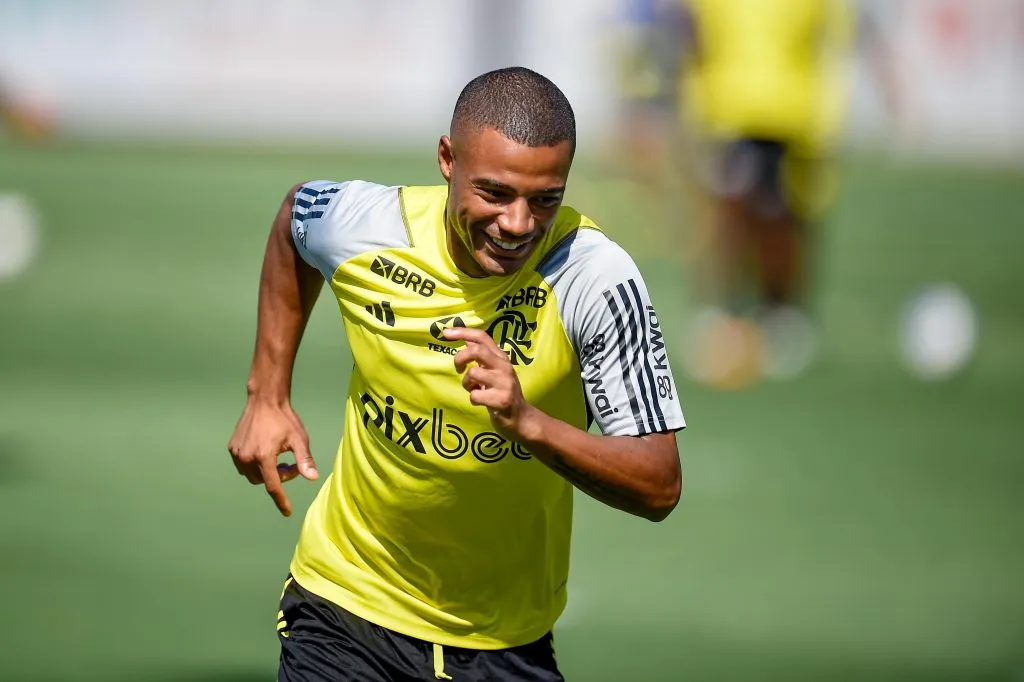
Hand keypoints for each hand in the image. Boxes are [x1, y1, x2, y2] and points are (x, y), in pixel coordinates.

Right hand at [227, 399, 317, 516]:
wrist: (264, 400)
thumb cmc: (284, 419)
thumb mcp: (299, 439)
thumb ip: (305, 460)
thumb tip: (313, 478)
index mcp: (264, 456)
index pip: (273, 486)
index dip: (281, 500)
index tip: (287, 512)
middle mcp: (247, 457)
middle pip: (263, 481)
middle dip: (278, 478)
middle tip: (290, 465)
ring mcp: (237, 453)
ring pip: (252, 475)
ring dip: (266, 472)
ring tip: (278, 458)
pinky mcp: (232, 448)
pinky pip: (243, 465)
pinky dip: (255, 465)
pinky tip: (266, 452)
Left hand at [443, 326, 538, 440]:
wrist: (520, 417)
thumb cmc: (502, 392)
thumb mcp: (494, 370)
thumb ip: (482, 356)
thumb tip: (465, 338)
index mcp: (501, 357)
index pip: (482, 336)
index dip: (462, 331)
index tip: (445, 332)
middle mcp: (504, 366)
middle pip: (477, 350)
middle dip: (460, 357)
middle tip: (458, 368)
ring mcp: (504, 383)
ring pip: (473, 373)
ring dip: (467, 383)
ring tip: (474, 389)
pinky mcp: (501, 399)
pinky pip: (475, 395)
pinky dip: (473, 399)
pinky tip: (481, 401)